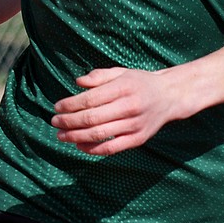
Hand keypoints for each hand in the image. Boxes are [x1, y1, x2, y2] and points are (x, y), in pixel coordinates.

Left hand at [51, 66, 184, 154]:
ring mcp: (134, 125)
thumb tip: (77, 82)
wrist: (169, 96)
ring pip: (99, 135)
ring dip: (75, 137)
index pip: (90, 99)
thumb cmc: (139, 83)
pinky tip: (79, 145)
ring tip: (61, 135)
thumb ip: (98, 76)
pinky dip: (92, 149)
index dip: (70, 105)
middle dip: (68, 122)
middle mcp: (129, 107)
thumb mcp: (120, 72)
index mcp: (123, 88)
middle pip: (91, 118)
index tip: (57, 107)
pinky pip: (111, 148)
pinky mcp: (138, 139)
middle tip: (54, 122)